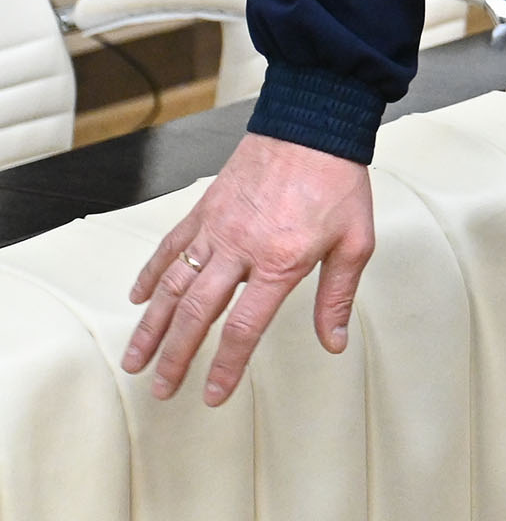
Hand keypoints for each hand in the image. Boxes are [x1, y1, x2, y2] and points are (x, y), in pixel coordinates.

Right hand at [123, 134, 375, 406]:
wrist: (313, 125)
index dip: (224, 366)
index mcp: (279, 262)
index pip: (242, 328)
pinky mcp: (204, 208)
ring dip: (151, 326)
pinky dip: (152, 274)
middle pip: (196, 315)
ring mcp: (216, 228)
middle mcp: (239, 249)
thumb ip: (337, 296)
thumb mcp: (355, 242)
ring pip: (173, 286)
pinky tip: (138, 299)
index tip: (211, 395)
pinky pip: (170, 246)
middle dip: (175, 358)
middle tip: (161, 390)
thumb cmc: (339, 183)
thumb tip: (334, 343)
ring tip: (135, 360)